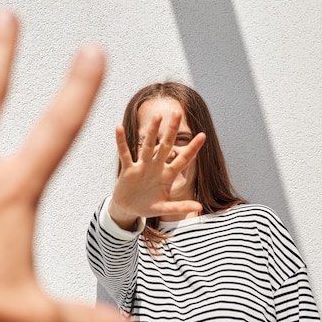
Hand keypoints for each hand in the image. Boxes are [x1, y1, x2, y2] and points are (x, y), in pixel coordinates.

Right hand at [109, 111, 205, 228]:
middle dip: (171, 130)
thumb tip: (199, 207)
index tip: (203, 135)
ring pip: (147, 146)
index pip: (183, 159)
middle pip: (165, 145)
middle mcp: (156, 166)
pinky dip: (121, 142)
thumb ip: (180, 207)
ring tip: (157, 116)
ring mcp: (142, 166)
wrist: (128, 208)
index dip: (192, 148)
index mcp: (167, 174)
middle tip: (177, 113)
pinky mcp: (128, 169)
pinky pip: (125, 154)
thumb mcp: (164, 208)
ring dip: (151, 132)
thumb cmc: (148, 205)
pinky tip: (118, 128)